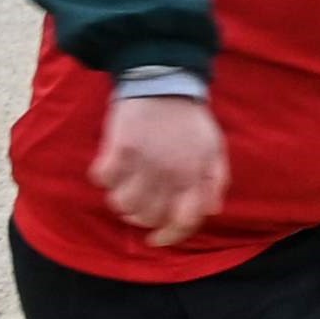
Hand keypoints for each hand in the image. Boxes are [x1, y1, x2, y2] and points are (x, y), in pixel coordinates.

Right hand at [94, 93, 228, 248]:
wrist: (165, 80)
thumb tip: (209, 211)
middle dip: (141, 217)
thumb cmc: (189, 118)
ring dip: (121, 200)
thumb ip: (216, 181)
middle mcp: (170, 174)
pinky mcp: (120, 148)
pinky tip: (111, 167)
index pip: (184, 221)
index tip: (156, 238)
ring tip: (124, 188)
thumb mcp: (214, 148)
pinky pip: (103, 179)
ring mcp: (144, 162)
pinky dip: (104, 177)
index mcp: (195, 175)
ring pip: (122, 204)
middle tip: (138, 204)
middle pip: (148, 217)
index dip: (170, 236)